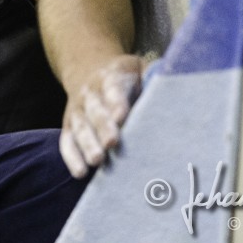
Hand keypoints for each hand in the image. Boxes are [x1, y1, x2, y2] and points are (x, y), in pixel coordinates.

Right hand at [59, 55, 149, 177]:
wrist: (89, 71)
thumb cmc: (127, 79)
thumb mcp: (141, 70)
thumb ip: (155, 79)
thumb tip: (174, 92)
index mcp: (111, 77)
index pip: (113, 88)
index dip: (117, 102)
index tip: (122, 117)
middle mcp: (90, 93)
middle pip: (95, 110)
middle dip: (103, 127)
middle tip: (111, 143)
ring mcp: (77, 110)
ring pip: (80, 128)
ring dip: (87, 145)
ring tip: (96, 161)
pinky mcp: (68, 127)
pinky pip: (67, 142)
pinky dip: (72, 158)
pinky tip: (81, 173)